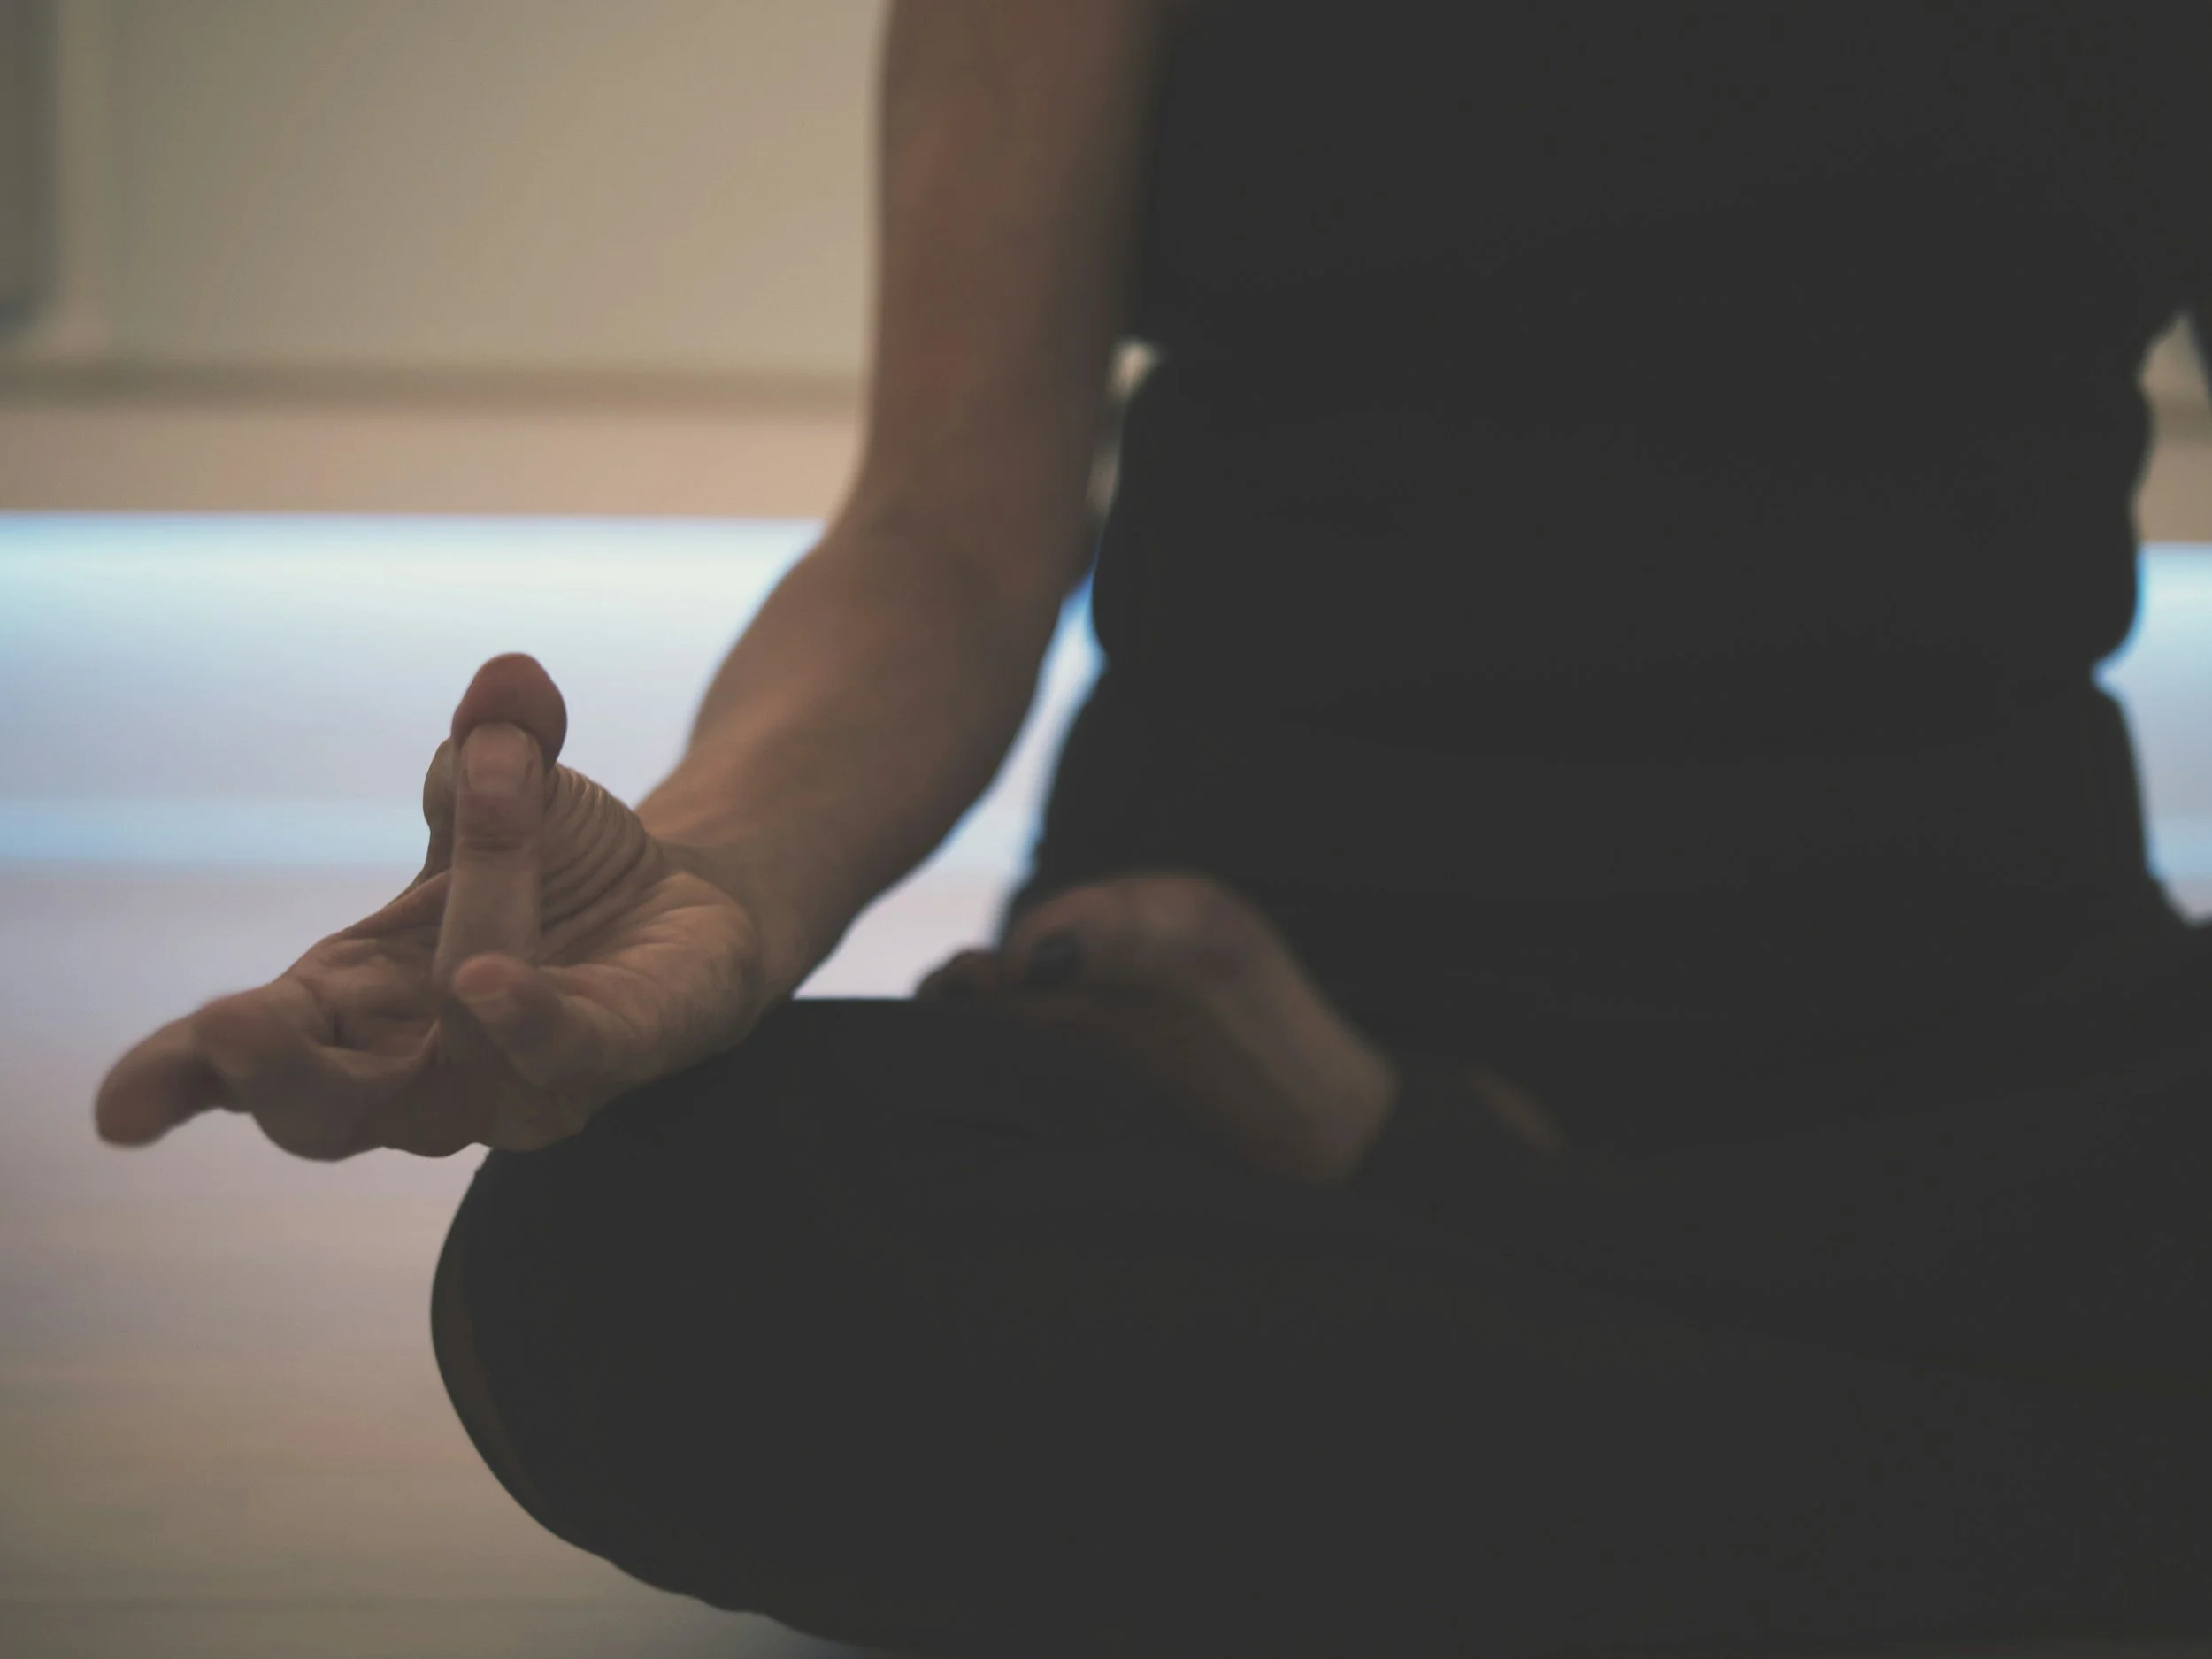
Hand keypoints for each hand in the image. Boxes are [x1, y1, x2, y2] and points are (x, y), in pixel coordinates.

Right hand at [93, 654, 775, 1159]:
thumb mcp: (509, 781)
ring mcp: (515, 1084)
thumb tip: (510, 678)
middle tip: (229, 1024)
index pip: (240, 1062)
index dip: (177, 1079)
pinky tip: (495, 979)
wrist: (679, 906)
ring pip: (463, 1056)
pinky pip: (566, 1055)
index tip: (118, 1111)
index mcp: (347, 1005)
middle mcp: (418, 1070)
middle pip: (324, 1113)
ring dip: (466, 935)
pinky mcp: (615, 1059)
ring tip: (479, 859)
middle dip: (274, 1073)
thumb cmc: (549, 867)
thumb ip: (499, 737)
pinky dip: (529, 1020)